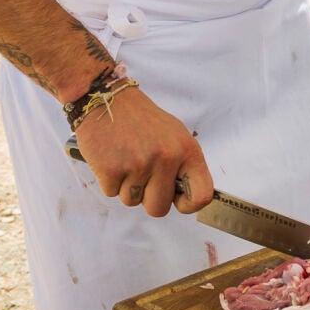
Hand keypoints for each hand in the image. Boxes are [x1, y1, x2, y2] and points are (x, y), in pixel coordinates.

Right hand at [73, 87, 213, 217]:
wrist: (107, 100)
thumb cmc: (142, 120)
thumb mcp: (174, 135)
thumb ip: (183, 165)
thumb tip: (185, 196)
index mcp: (187, 150)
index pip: (202, 195)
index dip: (188, 205)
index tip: (177, 200)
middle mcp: (166, 158)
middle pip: (159, 209)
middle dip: (148, 198)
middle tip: (142, 175)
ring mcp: (138, 165)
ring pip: (132, 202)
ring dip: (127, 187)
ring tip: (126, 160)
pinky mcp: (111, 170)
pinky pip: (111, 194)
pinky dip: (109, 181)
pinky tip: (112, 159)